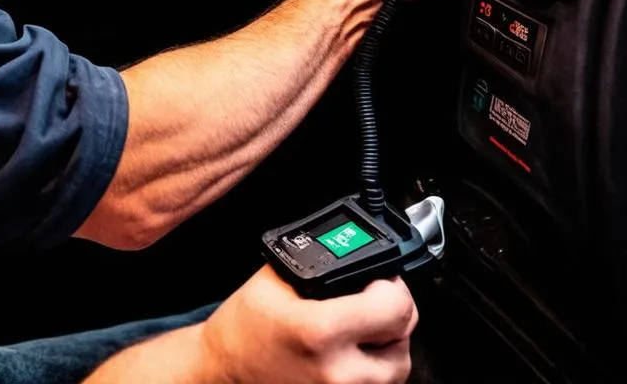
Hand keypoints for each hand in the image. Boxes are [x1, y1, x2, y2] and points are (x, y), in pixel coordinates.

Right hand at [199, 266, 416, 383]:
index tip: (381, 279)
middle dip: (394, 316)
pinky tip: (351, 350)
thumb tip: (361, 254)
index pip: (395, 309)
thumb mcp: (277, 278)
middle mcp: (338, 373)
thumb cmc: (245, 326)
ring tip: (363, 326)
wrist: (224, 370)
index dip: (393, 287)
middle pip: (403, 344)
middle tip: (374, 301)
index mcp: (321, 331)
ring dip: (388, 345)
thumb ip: (324, 265)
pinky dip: (373, 368)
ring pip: (396, 370)